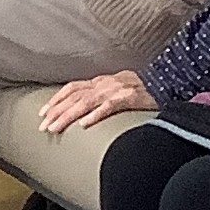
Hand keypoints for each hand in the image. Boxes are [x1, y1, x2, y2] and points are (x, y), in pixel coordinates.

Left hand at [38, 71, 155, 133]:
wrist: (167, 82)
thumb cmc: (143, 89)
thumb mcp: (117, 90)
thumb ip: (102, 98)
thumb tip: (85, 113)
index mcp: (100, 82)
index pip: (72, 89)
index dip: (56, 100)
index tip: (42, 113)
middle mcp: (104, 84)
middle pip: (74, 97)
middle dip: (56, 112)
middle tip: (43, 126)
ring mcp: (116, 90)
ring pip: (86, 102)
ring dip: (68, 116)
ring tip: (55, 127)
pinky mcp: (129, 98)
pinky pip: (109, 107)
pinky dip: (95, 115)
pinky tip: (84, 125)